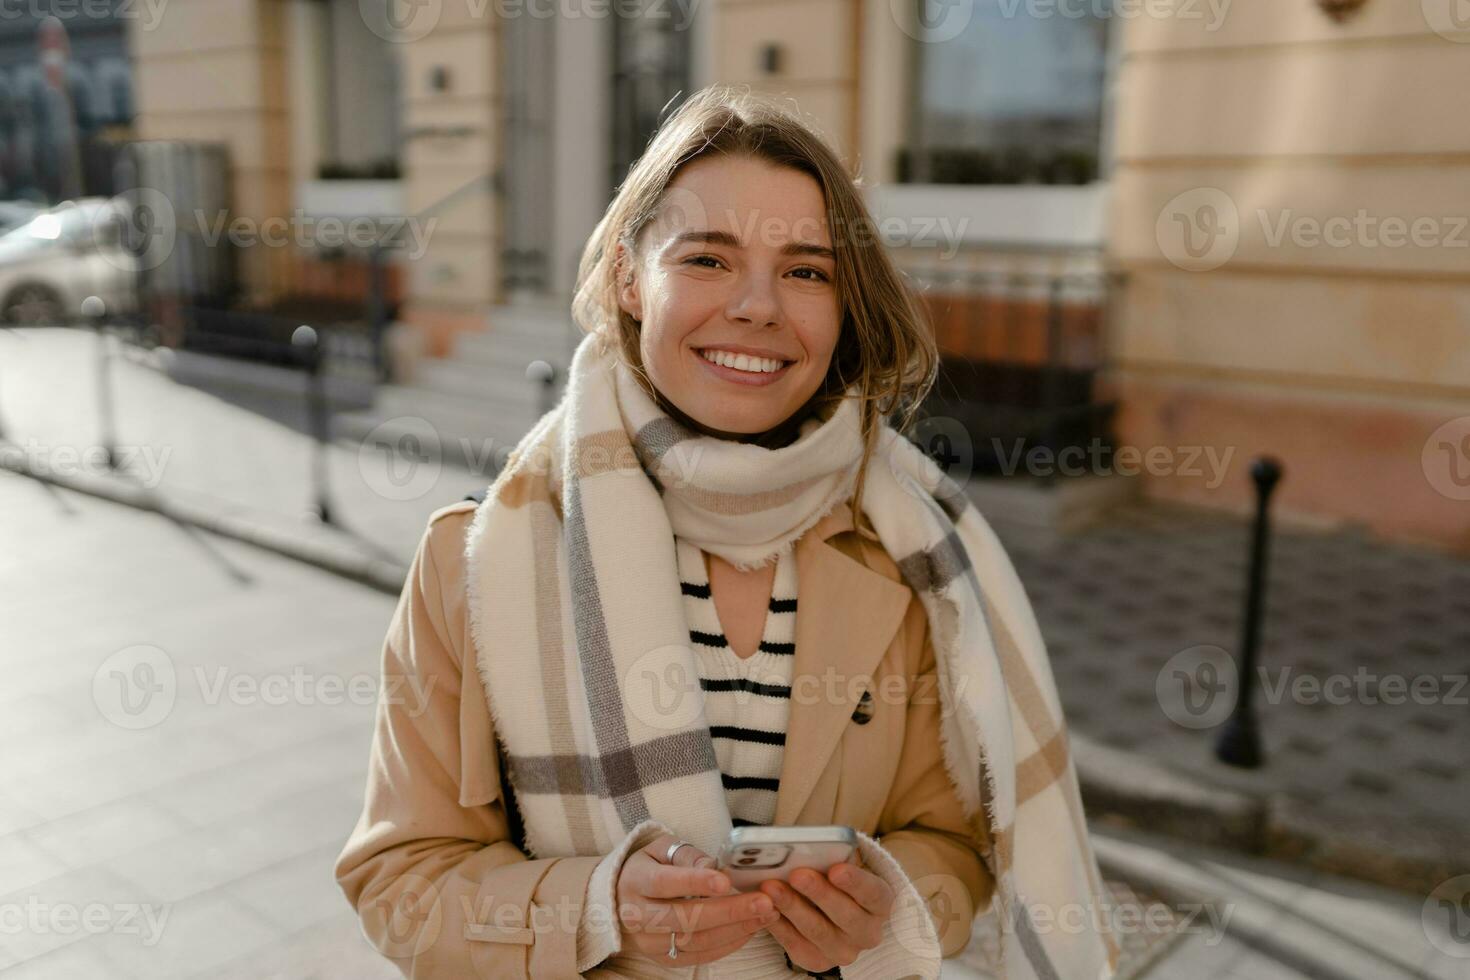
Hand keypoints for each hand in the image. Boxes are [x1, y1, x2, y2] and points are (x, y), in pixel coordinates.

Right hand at [613, 833, 780, 965]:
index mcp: (636, 880)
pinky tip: (750, 929)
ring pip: (696, 940)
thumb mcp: (662, 849)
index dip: (696, 882)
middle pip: (685, 918)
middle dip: (729, 911)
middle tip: (764, 902)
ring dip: (736, 929)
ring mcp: (650, 942)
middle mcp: (638, 915)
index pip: (665, 883)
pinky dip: (728, 944)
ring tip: (766, 914)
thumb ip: (688, 855)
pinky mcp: (663, 958)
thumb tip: (715, 867)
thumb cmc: (649, 867)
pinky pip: (699, 956)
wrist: (619, 899)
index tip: (726, 881)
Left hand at [759, 861, 893, 972]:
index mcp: (880, 903)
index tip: (835, 869)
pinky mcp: (818, 961)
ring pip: (817, 930)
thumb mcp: (843, 865)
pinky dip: (778, 924)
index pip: (873, 893)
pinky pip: (795, 944)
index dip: (855, 882)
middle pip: (845, 915)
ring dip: (792, 907)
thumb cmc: (836, 880)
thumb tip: (804, 848)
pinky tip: (765, 907)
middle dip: (818, 893)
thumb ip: (832, 858)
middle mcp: (868, 932)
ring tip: (771, 887)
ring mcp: (844, 951)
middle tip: (796, 874)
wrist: (833, 911)